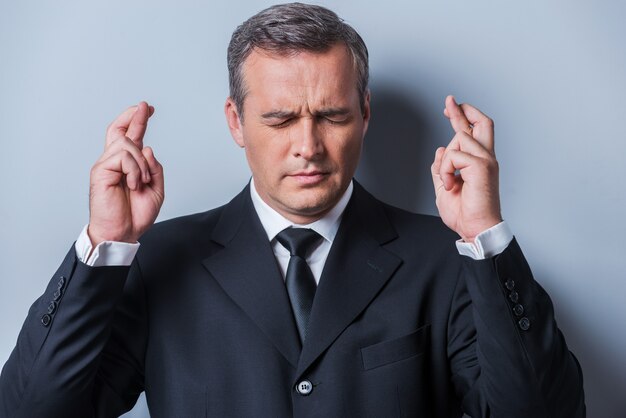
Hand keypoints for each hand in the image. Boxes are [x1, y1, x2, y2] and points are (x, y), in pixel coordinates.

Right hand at [88, 102, 163, 245]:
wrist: (123, 233)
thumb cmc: (136, 214)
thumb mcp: (156, 190)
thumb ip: (154, 169)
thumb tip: (146, 147)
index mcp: (128, 166)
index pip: (131, 137)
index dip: (137, 121)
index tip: (148, 108)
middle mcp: (115, 162)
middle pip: (119, 131)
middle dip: (134, 116)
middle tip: (146, 106)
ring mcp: (106, 165)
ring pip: (128, 144)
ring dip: (141, 163)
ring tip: (141, 183)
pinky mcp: (101, 171)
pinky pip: (123, 157)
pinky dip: (134, 170)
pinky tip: (134, 184)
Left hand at [431, 95, 501, 241]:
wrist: (475, 229)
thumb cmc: (464, 213)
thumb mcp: (444, 186)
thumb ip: (442, 167)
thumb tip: (441, 149)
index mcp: (480, 162)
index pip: (475, 132)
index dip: (463, 117)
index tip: (451, 108)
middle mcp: (486, 158)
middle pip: (481, 123)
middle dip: (462, 110)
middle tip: (449, 101)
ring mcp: (486, 161)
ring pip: (459, 138)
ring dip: (445, 160)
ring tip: (448, 182)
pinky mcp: (481, 166)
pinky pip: (454, 155)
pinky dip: (446, 170)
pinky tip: (450, 185)